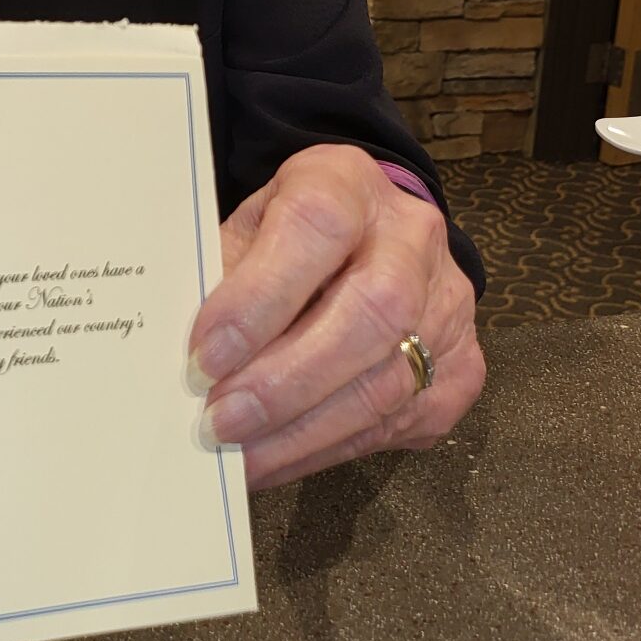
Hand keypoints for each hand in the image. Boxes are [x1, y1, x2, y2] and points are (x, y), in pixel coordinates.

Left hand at [186, 143, 483, 489]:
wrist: (366, 233)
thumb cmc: (284, 233)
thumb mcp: (245, 227)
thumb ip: (221, 276)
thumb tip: (178, 357)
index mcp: (347, 182)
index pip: (313, 229)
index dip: (258, 296)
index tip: (203, 354)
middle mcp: (411, 236)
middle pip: (369, 312)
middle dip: (284, 379)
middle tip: (219, 420)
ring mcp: (447, 303)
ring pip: (386, 380)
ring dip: (302, 429)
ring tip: (239, 455)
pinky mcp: (462, 367)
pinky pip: (398, 421)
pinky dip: (328, 447)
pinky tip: (276, 458)